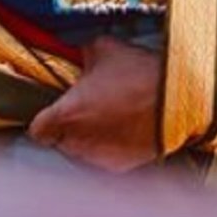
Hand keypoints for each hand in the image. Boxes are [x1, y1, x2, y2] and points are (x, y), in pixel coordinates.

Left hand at [26, 36, 161, 172]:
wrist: (178, 100)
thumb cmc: (140, 74)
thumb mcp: (104, 48)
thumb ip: (81, 54)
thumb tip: (77, 54)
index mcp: (68, 114)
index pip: (37, 130)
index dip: (43, 120)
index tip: (51, 110)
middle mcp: (79, 142)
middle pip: (58, 142)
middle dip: (66, 127)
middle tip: (83, 109)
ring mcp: (99, 158)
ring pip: (79, 153)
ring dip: (85, 139)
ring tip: (105, 118)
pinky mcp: (120, 167)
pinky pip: (102, 159)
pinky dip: (106, 148)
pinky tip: (121, 130)